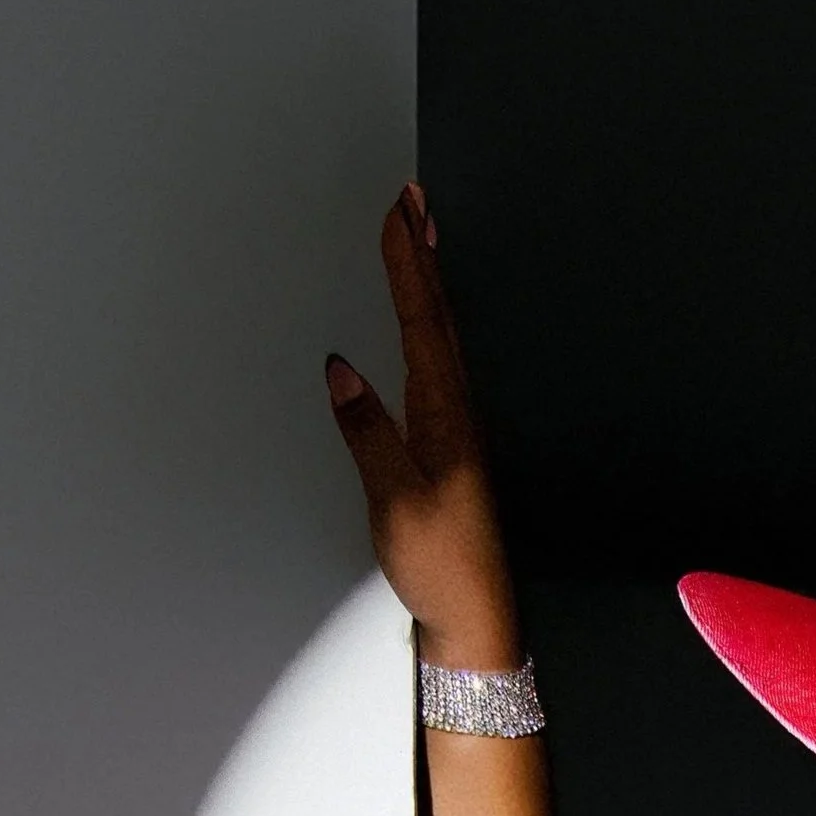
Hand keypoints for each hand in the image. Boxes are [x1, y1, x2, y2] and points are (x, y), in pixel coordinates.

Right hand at [325, 183, 519, 666]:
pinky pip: (439, 367)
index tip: (396, 214)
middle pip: (438, 316)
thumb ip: (367, 434)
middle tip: (414, 199)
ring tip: (422, 235)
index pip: (421, 324)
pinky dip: (430, 327)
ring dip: (430, 282)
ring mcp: (457, 429)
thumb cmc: (440, 566)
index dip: (407, 266)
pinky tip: (422, 323)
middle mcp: (456, 414)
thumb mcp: (394, 501)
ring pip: (442, 336)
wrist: (474, 616)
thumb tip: (341, 375)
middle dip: (423, 254)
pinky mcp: (450, 448)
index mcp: (444, 417)